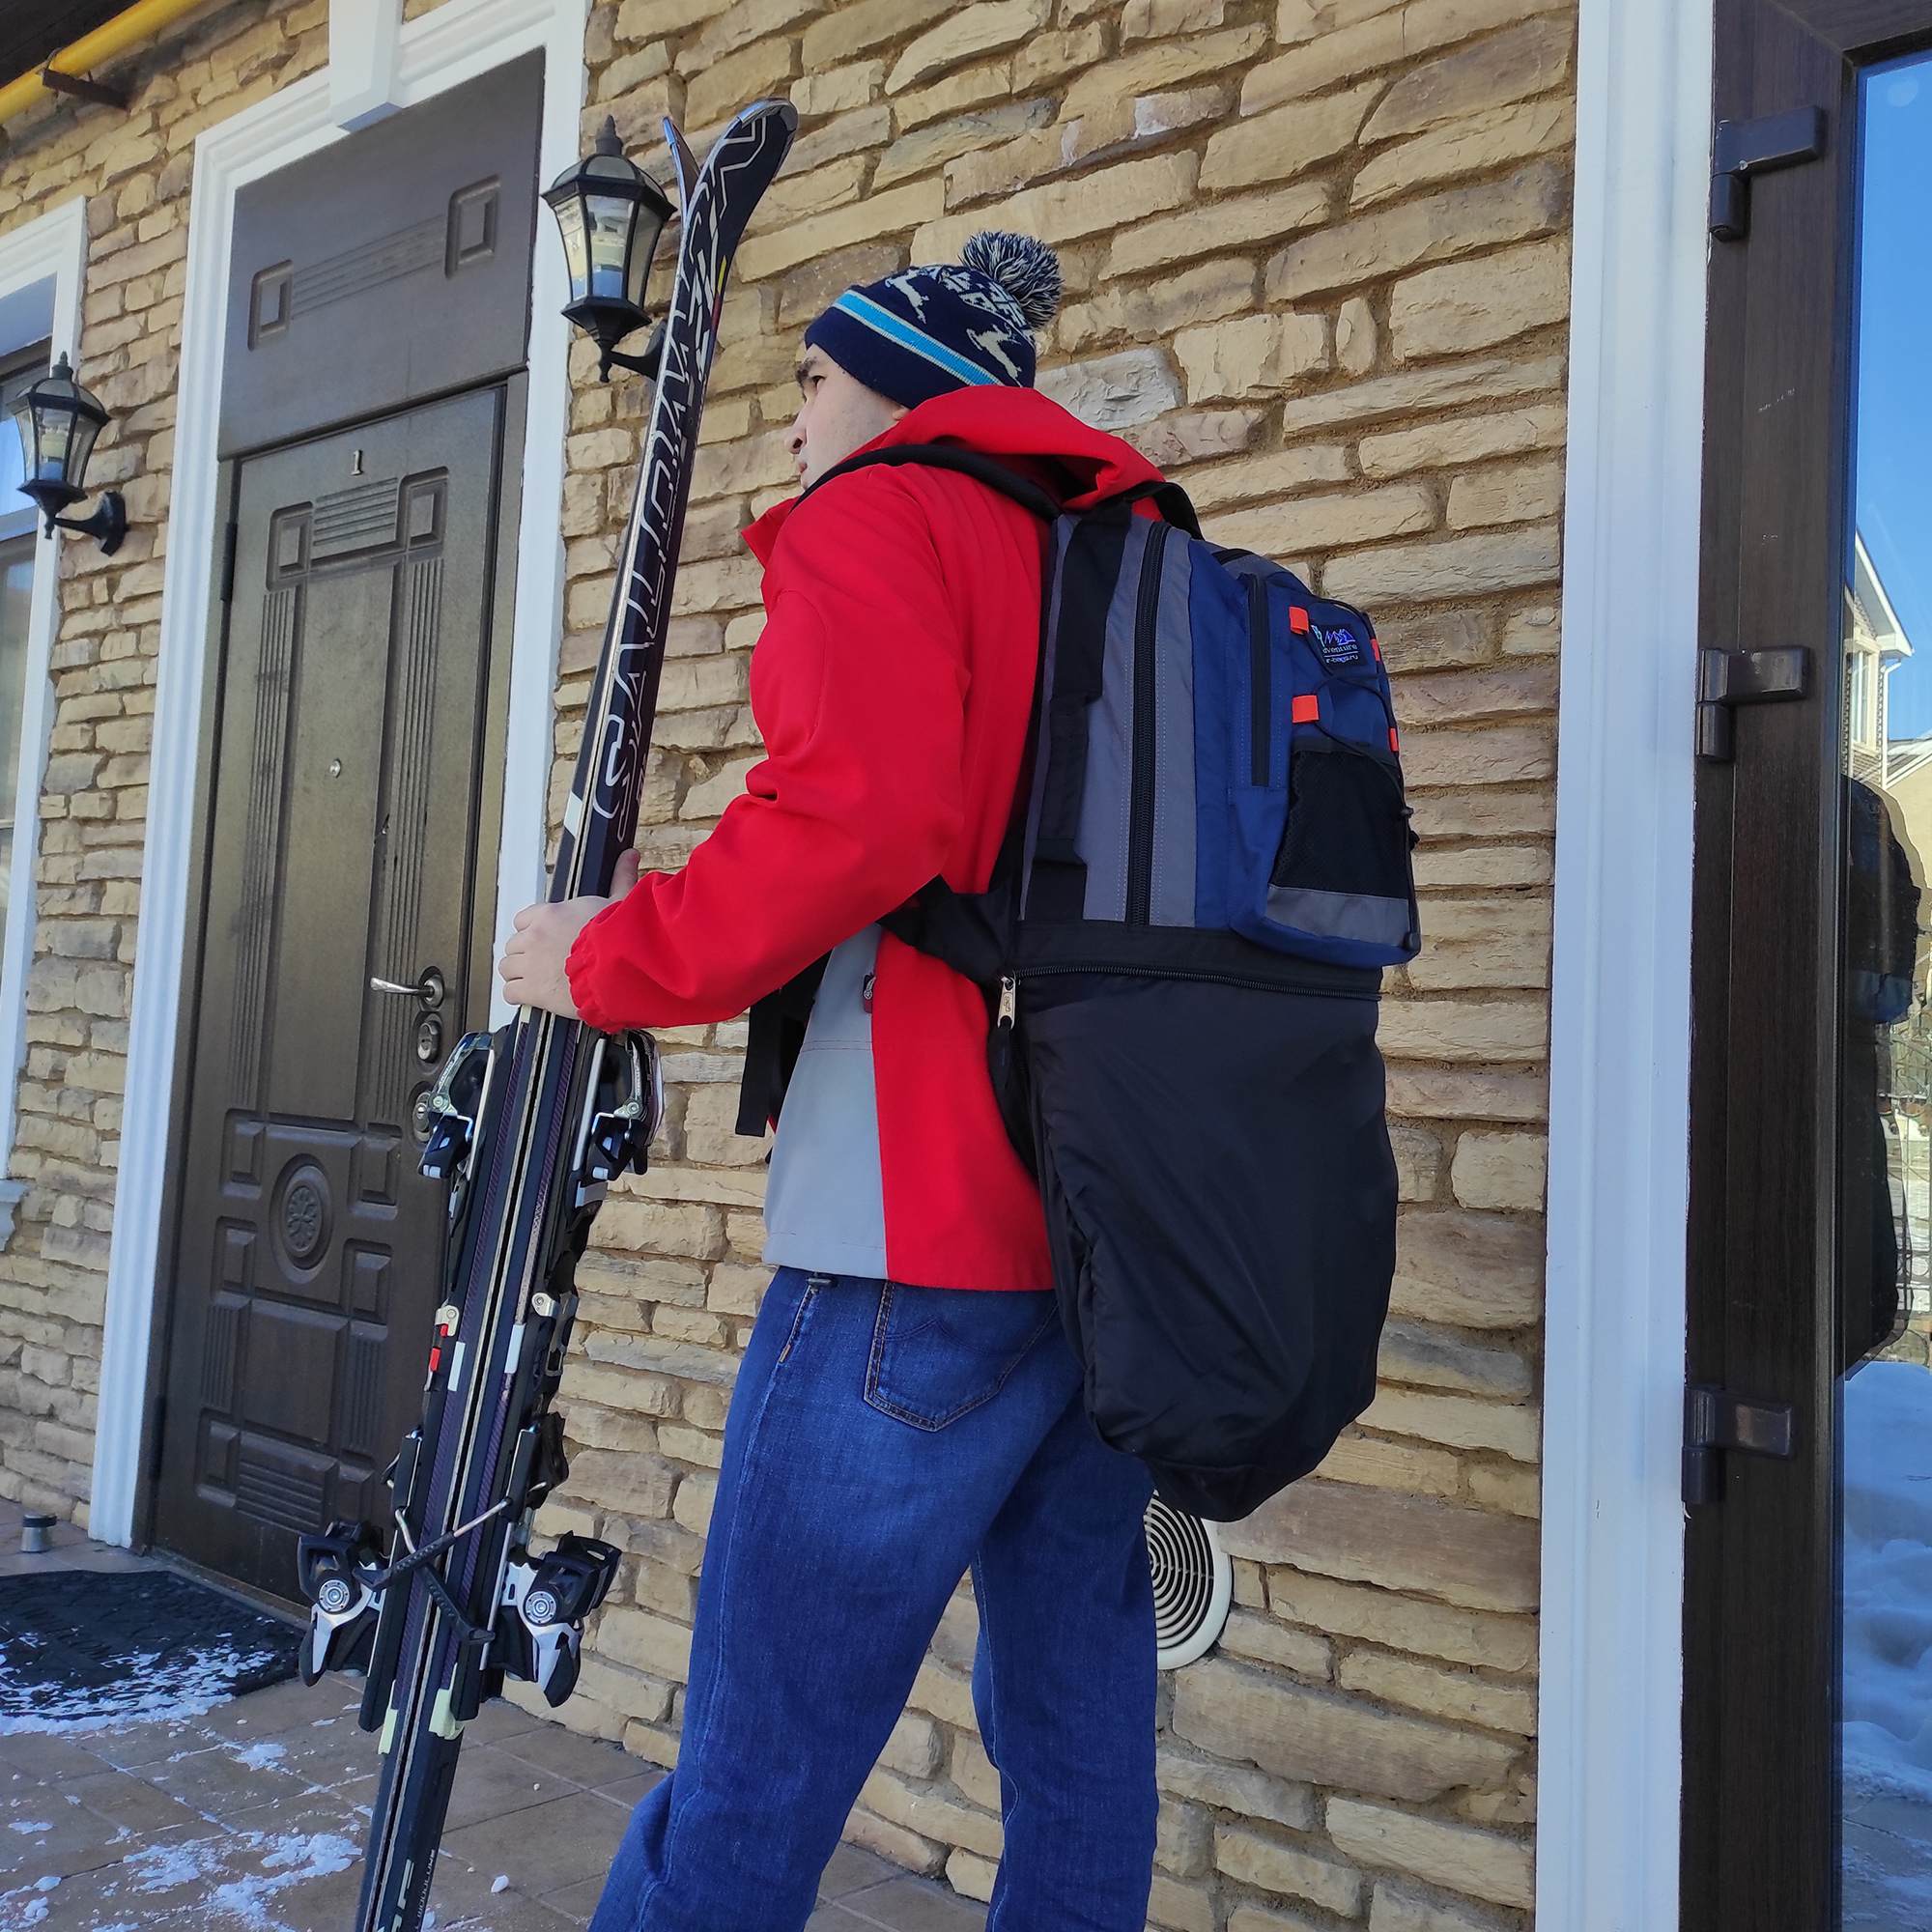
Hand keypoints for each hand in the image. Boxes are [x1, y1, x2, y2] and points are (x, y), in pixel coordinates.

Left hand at [498, 847, 642, 1018]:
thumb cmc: (619, 937)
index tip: (545, 939)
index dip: (533, 930)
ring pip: (508, 968)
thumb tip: (630, 855)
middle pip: (514, 944)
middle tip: (545, 962)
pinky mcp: (531, 990)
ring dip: (520, 974)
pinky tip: (535, 996)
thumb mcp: (620, 902)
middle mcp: (533, 937)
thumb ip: (620, 878)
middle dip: (526, 953)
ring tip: (539, 980)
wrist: (618, 968)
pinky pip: (510, 992)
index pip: (524, 919)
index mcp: (549, 914)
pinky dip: (519, 995)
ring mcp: (529, 964)